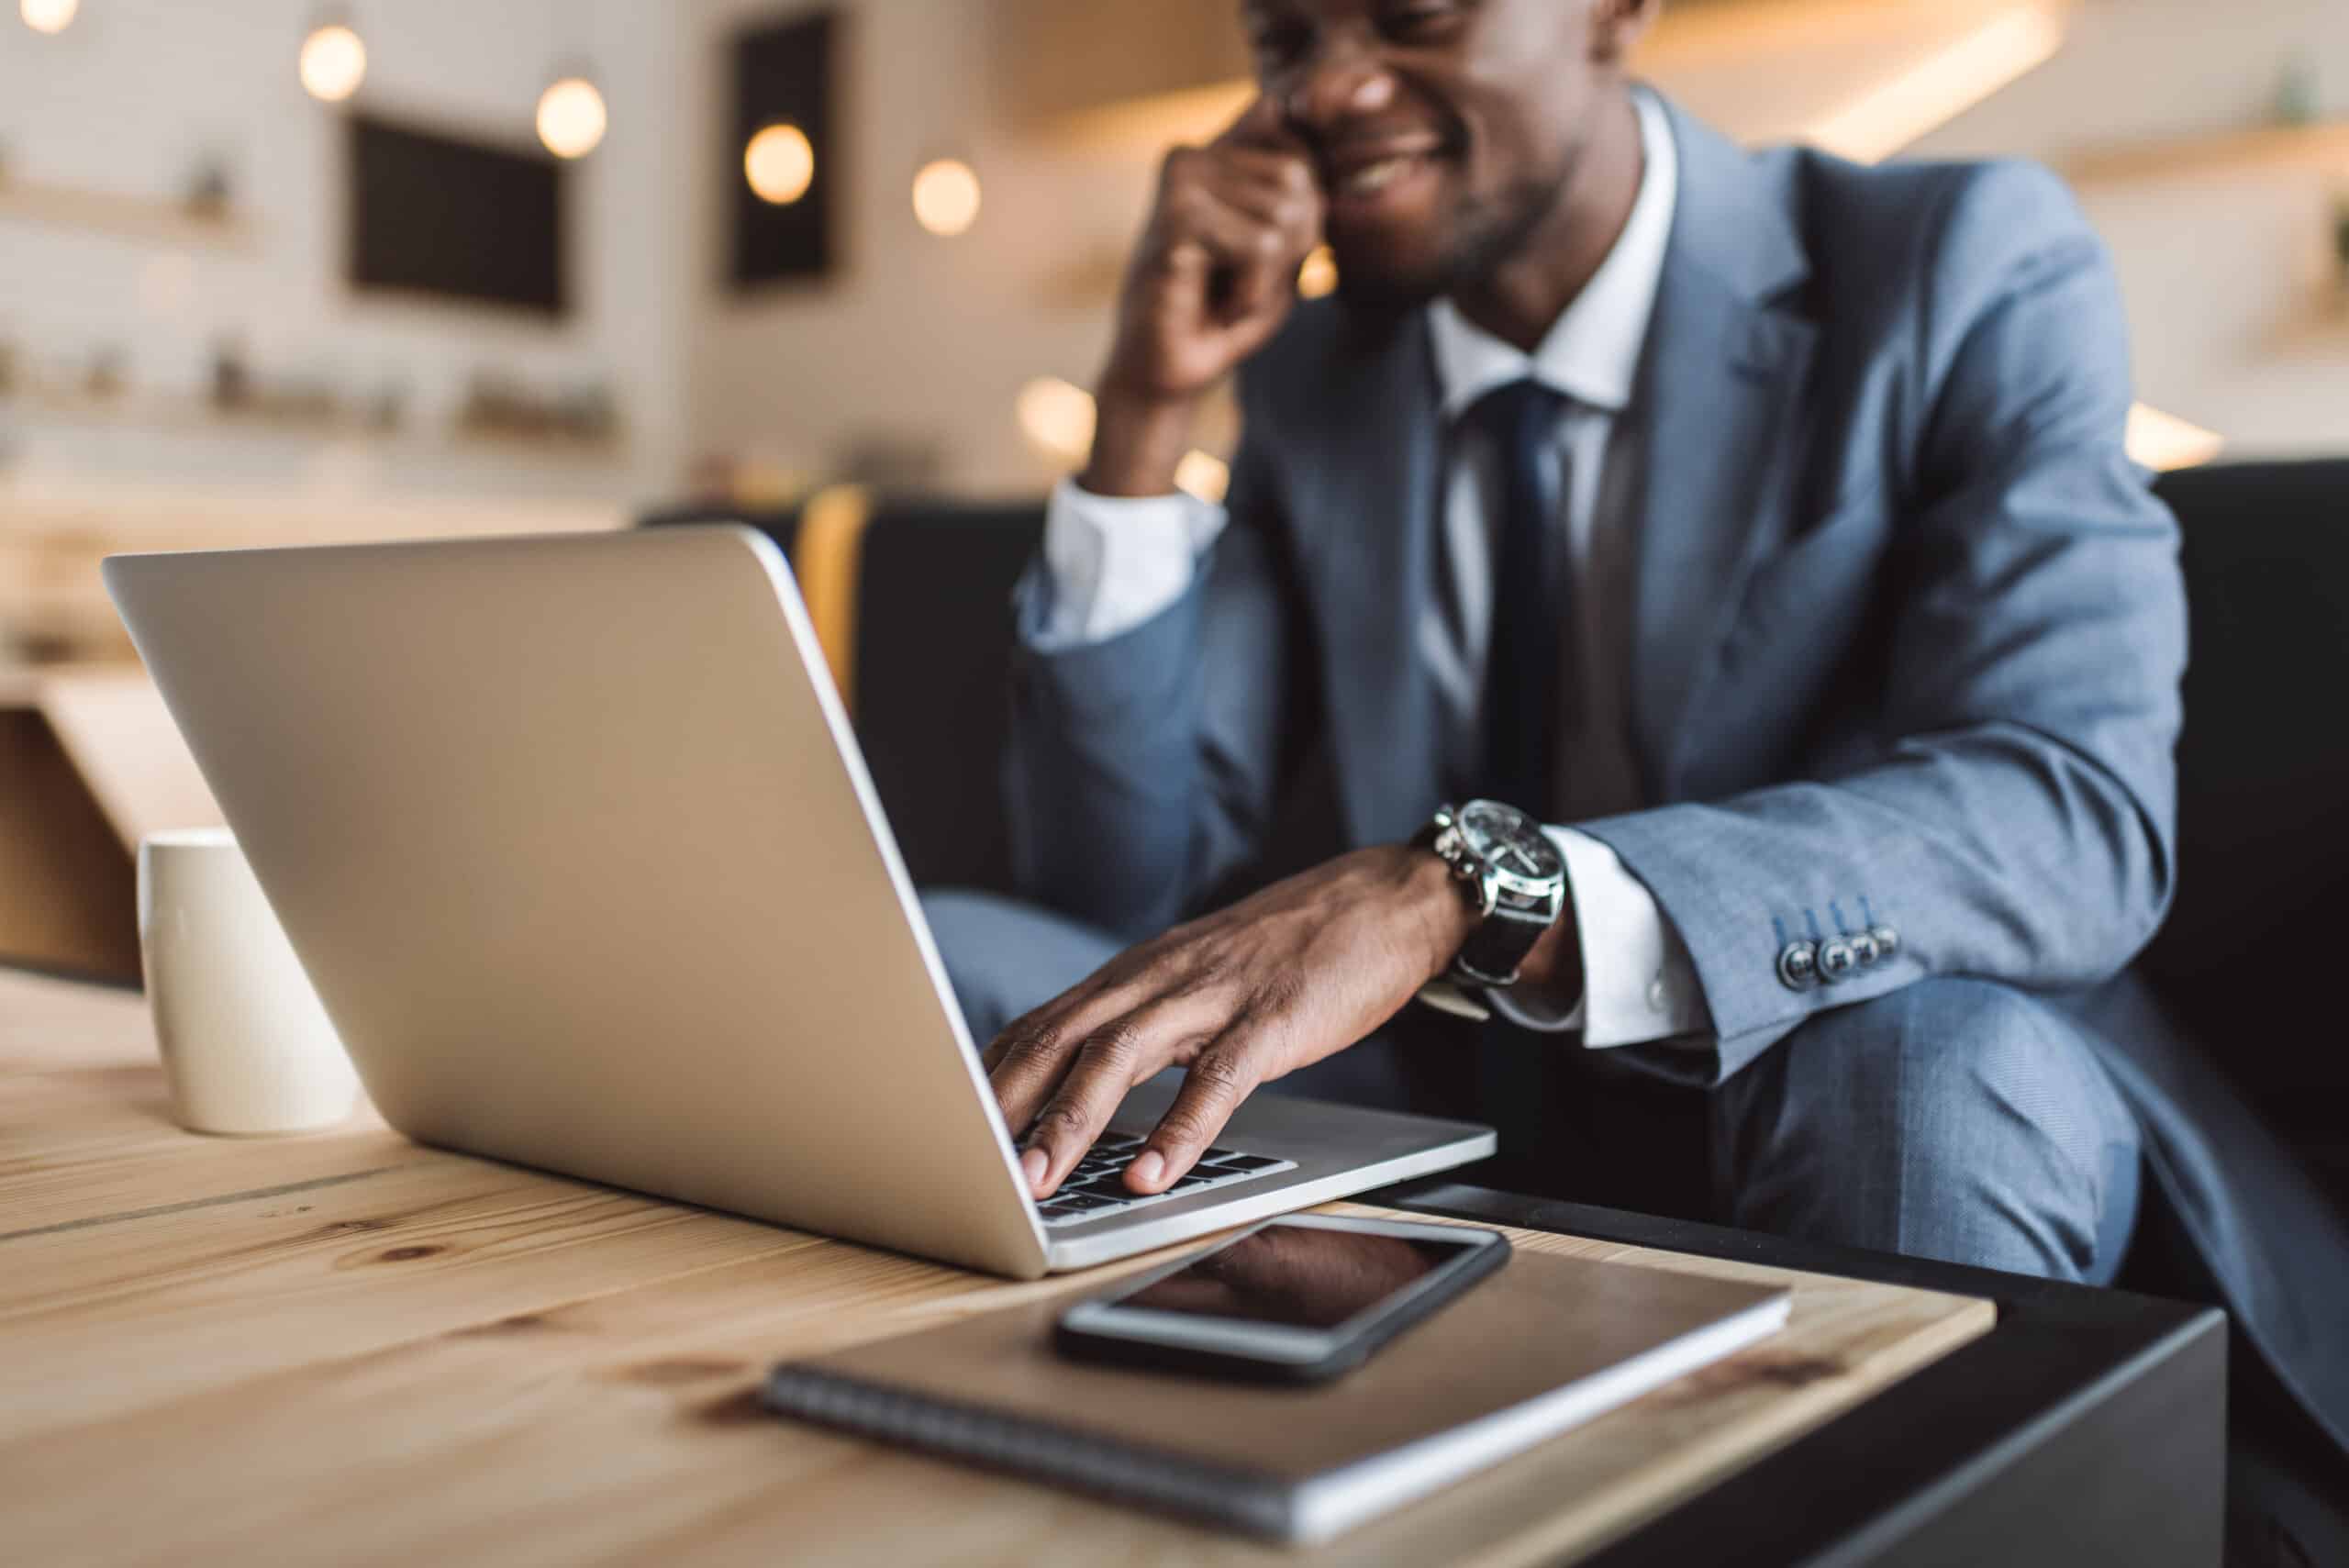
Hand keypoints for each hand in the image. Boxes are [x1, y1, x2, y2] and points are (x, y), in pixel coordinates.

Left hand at [984, 845, 1473, 1201]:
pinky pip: (1218, 1079)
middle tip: (962, 1166)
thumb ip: (1136, 1022)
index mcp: (1134, 975)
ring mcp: (1213, 995)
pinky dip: (1180, 1130)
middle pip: (1060, 1039)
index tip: (940, 1130)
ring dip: (1072, 1121)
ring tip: (1038, 1180)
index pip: (1039, 1026)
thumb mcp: (1194, 980)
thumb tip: (1072, 1080)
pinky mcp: (1273, 1019)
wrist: (1384, 898)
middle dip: (1005, 1105)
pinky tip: (1153, 1175)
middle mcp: (1157, 978)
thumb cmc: (1286, 951)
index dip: (986, 1079)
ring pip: (1120, 1056)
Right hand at [1082, 97, 1324, 497]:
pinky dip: (1251, 291)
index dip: (1317, 171)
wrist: (1164, 378)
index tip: (1306, 199)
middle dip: (1291, 246)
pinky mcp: (1175, 214)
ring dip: (1268, 275)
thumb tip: (1285, 109)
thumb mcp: (1284, 247)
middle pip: (1300, 178)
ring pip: (1285, 213)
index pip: (1294, 128)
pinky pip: (1261, 246)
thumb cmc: (1225, 314)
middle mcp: (1193, 154)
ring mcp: (1179, 179)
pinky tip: (1214, 306)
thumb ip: (1302, 188)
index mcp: (1217, 153)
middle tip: (1240, 281)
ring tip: (1224, 293)